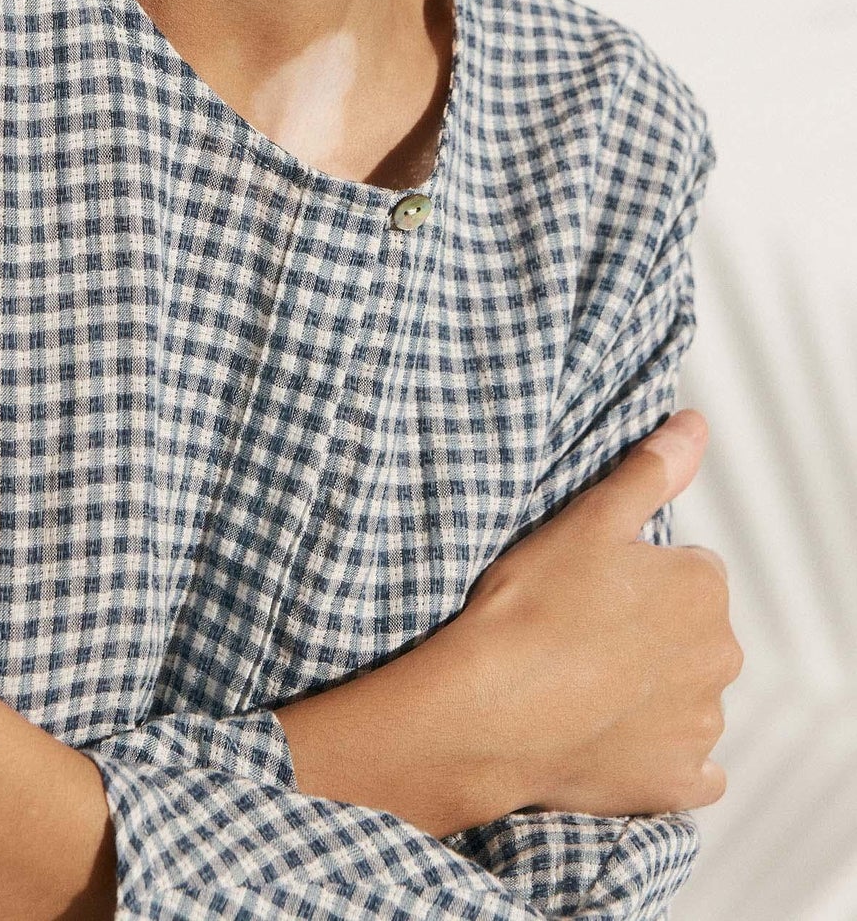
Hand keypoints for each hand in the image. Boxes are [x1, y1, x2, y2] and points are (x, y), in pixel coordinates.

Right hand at [459, 408, 743, 816]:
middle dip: (649, 633)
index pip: (687, 571)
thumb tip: (695, 426)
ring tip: (580, 683)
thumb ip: (650, 472)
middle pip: (689, 634)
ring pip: (685, 697)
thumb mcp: (586, 520)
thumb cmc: (530, 607)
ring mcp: (701, 725)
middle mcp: (720, 657)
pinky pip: (686, 767)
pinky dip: (656, 754)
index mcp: (703, 589)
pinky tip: (607, 736)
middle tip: (578, 631)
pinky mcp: (678, 783)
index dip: (634, 576)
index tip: (589, 586)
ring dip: (649, 692)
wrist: (489, 711)